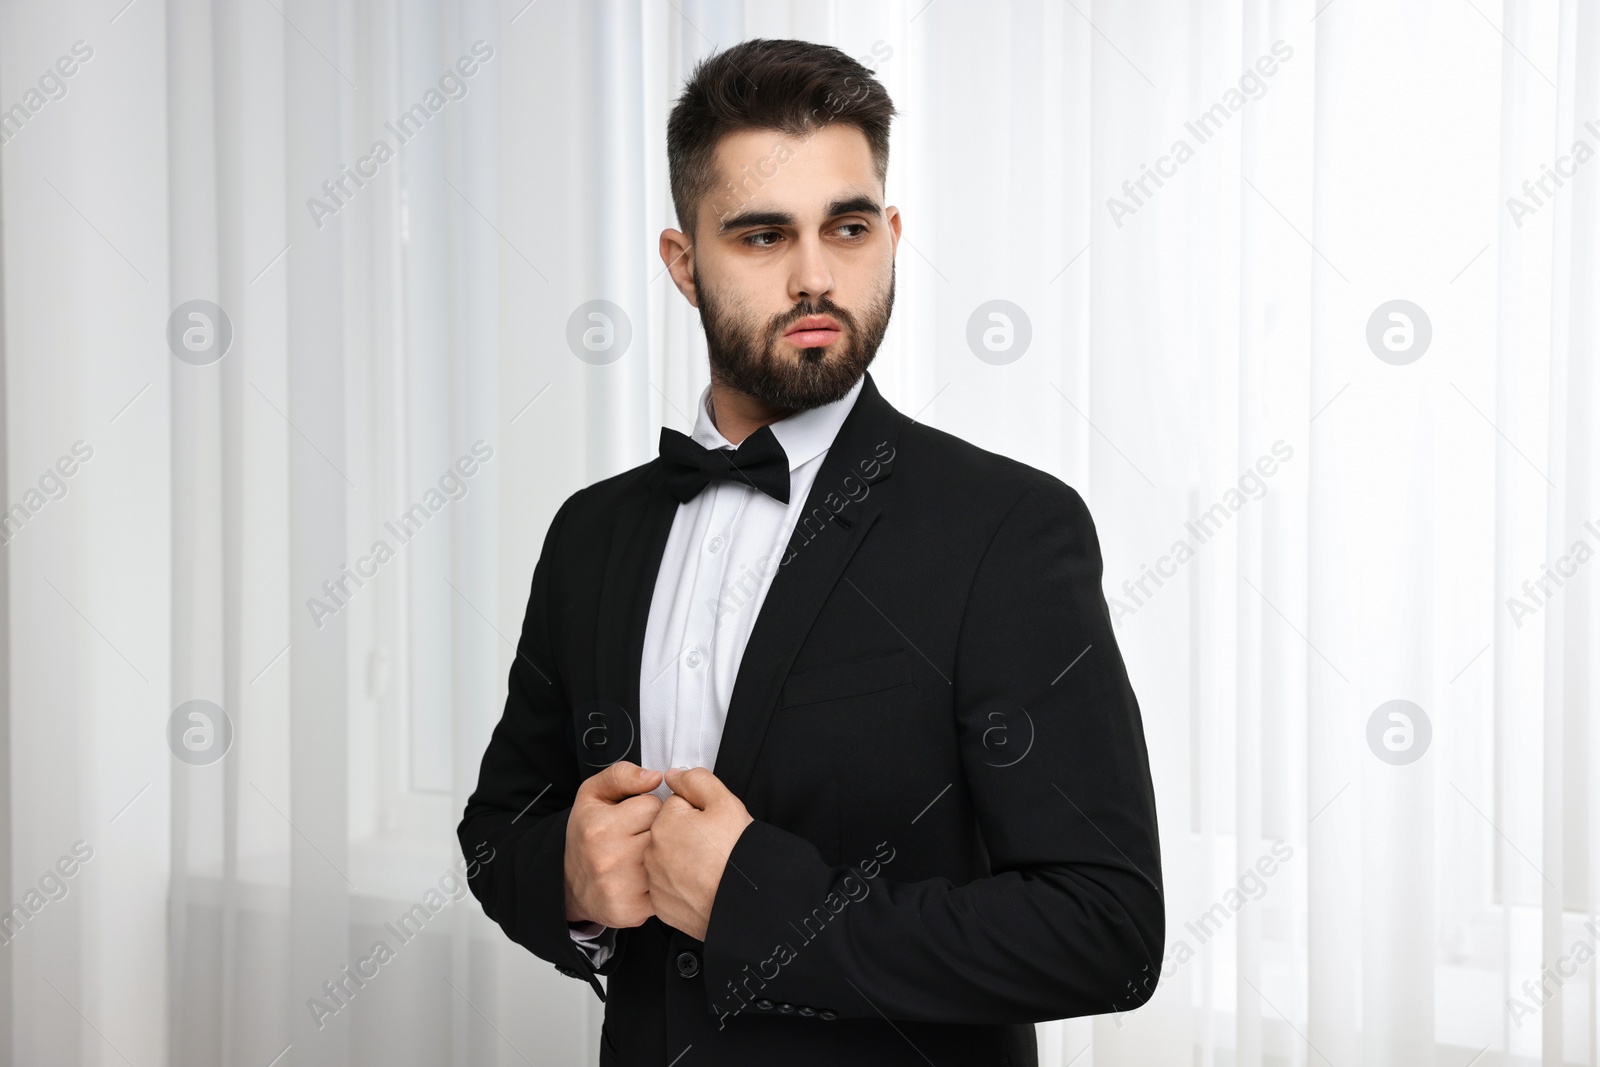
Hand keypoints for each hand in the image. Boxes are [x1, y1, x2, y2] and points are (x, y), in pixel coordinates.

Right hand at [563, 761, 664, 927]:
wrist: (569, 884)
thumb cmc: (587, 835)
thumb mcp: (593, 795)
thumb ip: (621, 775)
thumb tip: (655, 776)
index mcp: (600, 826)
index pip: (653, 805)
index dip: (649, 809)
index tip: (636, 817)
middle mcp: (609, 857)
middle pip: (665, 832)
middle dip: (659, 831)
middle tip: (641, 837)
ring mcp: (622, 887)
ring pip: (669, 859)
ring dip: (663, 856)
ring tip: (644, 855)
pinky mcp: (633, 910)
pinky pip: (667, 887)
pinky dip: (663, 882)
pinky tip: (646, 878)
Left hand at [643, 766, 753, 940]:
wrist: (746, 902)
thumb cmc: (736, 853)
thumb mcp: (724, 801)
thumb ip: (695, 780)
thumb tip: (673, 775)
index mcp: (664, 824)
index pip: (676, 806)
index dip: (699, 813)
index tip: (713, 827)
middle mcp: (652, 853)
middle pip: (670, 834)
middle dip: (688, 837)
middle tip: (713, 848)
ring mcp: (655, 882)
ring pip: (668, 860)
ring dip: (683, 861)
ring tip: (709, 868)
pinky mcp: (661, 905)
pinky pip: (669, 888)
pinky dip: (682, 887)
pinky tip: (702, 886)